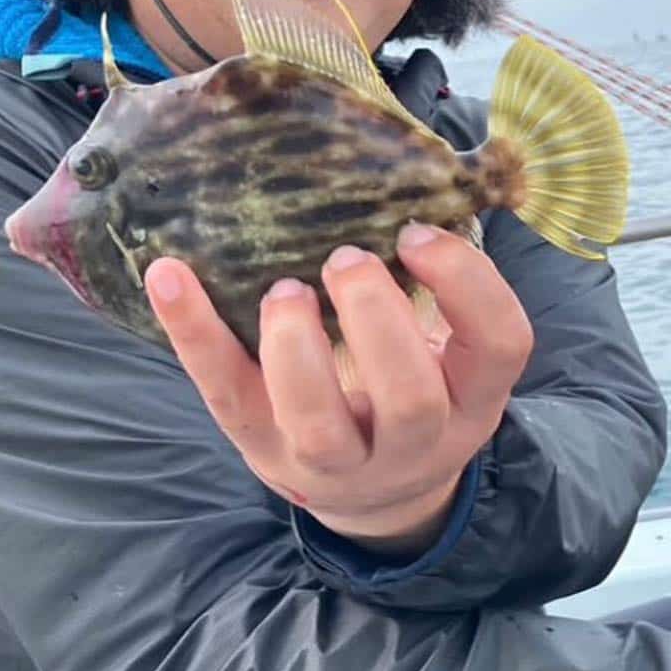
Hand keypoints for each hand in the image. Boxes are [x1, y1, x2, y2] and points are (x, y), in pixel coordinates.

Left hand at [144, 223, 532, 555]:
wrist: (376, 491)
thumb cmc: (416, 384)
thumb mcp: (454, 352)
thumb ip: (447, 286)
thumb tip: (418, 179)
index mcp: (474, 398)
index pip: (502, 345)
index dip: (468, 282)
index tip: (417, 232)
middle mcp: (416, 441)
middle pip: (412, 399)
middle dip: (377, 321)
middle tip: (347, 260)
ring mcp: (336, 458)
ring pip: (319, 423)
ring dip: (297, 348)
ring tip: (285, 290)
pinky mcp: (261, 446)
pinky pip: (225, 394)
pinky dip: (192, 331)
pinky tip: (168, 273)